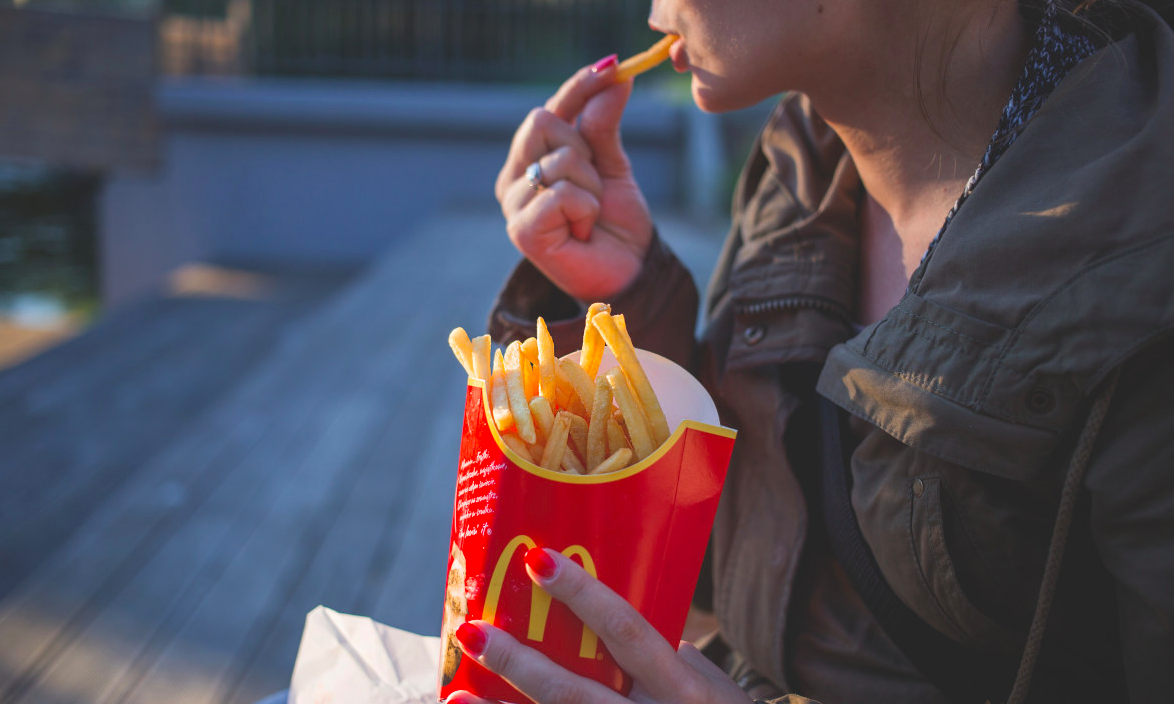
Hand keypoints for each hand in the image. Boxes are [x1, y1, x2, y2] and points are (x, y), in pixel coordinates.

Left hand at [446, 548, 753, 703]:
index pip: (627, 632)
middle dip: (518, 662)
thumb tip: (627, 626)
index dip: (582, 596)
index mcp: (683, 689)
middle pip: (574, 693)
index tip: (537, 560)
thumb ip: (672, 660)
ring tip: (454, 693)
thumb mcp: (716, 690)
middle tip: (473, 631)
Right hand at [495, 59, 653, 302]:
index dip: (577, 87)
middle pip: (542, 121)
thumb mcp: (613, 166)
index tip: (612, 66)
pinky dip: (585, 209)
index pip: (547, 109)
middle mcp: (513, 179)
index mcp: (529, 160)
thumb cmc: (615, 224)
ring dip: (591, 187)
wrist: (628, 273)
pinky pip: (561, 193)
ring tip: (590, 216)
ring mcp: (513, 206)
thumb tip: (615, 76)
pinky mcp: (522, 231)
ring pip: (559, 159)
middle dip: (584, 149)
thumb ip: (604, 124)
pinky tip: (583, 232)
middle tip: (595, 186)